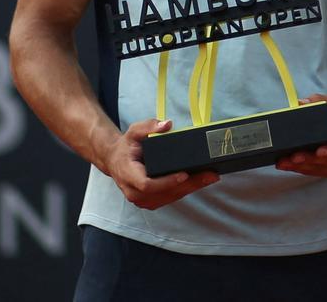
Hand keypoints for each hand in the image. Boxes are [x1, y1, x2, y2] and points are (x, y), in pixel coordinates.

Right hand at [102, 118, 218, 209]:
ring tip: (210, 177)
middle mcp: (133, 191)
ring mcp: (142, 199)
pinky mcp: (150, 201)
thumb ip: (148, 126)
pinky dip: (186, 190)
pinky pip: (170, 198)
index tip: (184, 175)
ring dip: (191, 188)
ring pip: (170, 197)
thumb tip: (167, 124)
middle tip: (209, 175)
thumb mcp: (133, 132)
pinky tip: (200, 182)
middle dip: (189, 184)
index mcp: (128, 174)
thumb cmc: (126, 146)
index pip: (147, 184)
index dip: (166, 182)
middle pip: (164, 193)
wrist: (116, 160)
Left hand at [275, 94, 326, 177]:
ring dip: (303, 167)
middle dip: (311, 160)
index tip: (319, 151)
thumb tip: (302, 103)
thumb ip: (320, 100)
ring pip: (322, 170)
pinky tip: (289, 165)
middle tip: (294, 157)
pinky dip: (303, 169)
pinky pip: (317, 173)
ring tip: (286, 162)